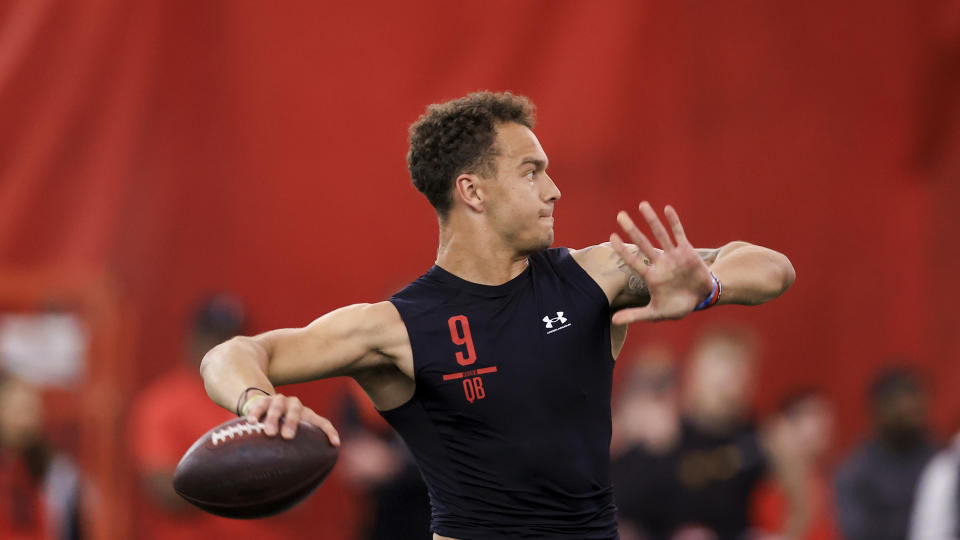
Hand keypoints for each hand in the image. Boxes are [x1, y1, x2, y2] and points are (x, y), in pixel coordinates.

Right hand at [244, 393, 340, 446]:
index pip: (322, 422)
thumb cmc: (285, 428)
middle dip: (292, 423)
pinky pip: (259, 405)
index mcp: (307, 414)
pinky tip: (252, 422)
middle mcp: (295, 405)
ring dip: (273, 419)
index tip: (335, 445)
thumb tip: (305, 480)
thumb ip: (302, 449)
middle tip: (288, 437)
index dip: (330, 432)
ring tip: (269, 433)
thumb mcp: (297, 435)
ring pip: (277, 406)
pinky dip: (256, 413)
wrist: (267, 407)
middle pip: (296, 411)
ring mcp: (279, 400)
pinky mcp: (263, 400)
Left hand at [610, 202, 712, 323]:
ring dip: (652, 220)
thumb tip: (613, 322)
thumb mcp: (656, 313)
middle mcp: (659, 263)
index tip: (611, 237)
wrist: (701, 299)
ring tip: (641, 205)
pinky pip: (679, 234)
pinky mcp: (687, 252)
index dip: (623, 250)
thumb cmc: (677, 306)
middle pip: (643, 243)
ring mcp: (673, 256)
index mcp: (651, 276)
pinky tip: (667, 209)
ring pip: (660, 235)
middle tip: (620, 215)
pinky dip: (674, 222)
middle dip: (631, 229)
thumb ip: (635, 315)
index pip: (633, 261)